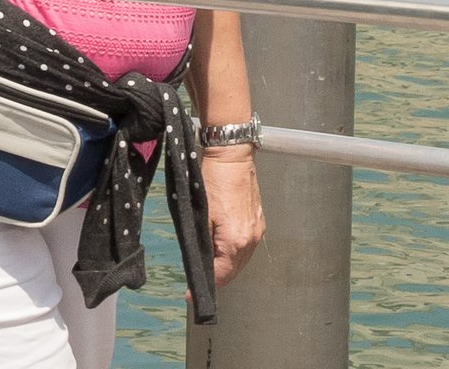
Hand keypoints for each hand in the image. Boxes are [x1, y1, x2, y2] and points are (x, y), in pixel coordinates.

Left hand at [200, 144, 264, 283]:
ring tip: (208, 268)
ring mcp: (257, 230)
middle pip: (234, 272)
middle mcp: (251, 239)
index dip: (205, 285)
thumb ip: (202, 244)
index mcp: (235, 241)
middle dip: (217, 279)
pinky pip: (247, 247)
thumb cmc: (214, 180)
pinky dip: (235, 254)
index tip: (190, 293)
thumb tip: (199, 263)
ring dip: (226, 268)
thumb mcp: (201, 215)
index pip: (222, 275)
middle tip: (197, 283)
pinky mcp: (258, 221)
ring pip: (242, 261)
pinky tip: (223, 251)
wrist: (232, 156)